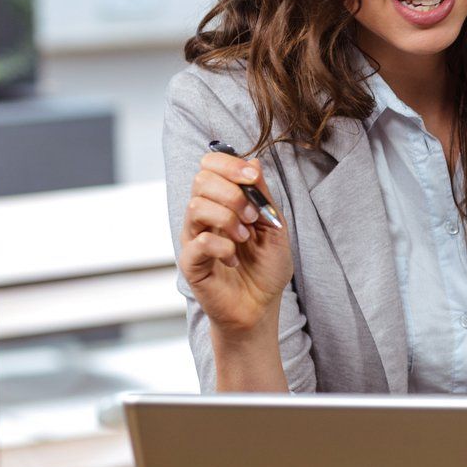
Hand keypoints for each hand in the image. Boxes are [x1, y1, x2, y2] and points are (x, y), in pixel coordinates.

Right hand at [178, 150, 293, 334]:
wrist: (261, 305)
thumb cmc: (267, 266)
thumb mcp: (274, 225)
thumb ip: (262, 195)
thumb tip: (253, 161)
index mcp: (222, 202)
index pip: (210, 166)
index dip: (229, 164)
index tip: (252, 178)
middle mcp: (204, 216)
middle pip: (200, 180)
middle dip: (233, 192)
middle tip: (254, 216)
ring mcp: (194, 238)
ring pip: (196, 207)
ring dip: (229, 219)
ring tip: (245, 238)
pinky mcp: (191, 263)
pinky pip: (198, 243)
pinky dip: (223, 248)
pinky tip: (234, 259)